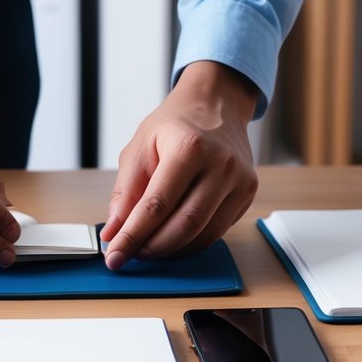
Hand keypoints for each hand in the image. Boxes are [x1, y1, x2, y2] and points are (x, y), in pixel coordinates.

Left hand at [100, 61, 258, 269]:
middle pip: (184, 225)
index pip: (156, 205)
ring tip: (147, 248)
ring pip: (203, 234)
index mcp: (189, 147)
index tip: (114, 255)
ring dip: (171, 249)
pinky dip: (191, 243)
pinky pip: (217, 231)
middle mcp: (220, 164)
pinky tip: (171, 240)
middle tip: (130, 255)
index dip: (132, 236)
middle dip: (152, 247)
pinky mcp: (248, 194)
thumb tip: (113, 232)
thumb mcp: (140, 147)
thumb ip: (125, 193)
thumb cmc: (175, 125)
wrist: (216, 105)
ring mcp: (239, 181)